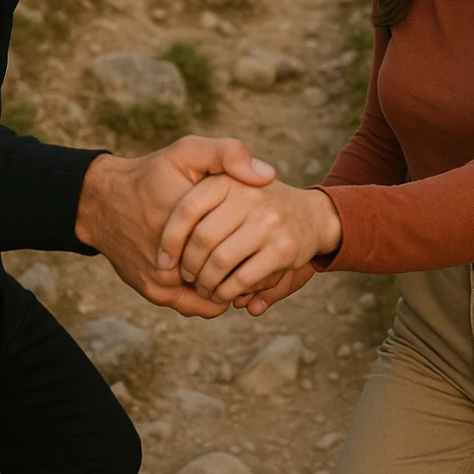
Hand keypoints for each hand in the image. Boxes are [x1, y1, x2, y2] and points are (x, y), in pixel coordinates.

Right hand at [74, 136, 274, 317]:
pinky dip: (210, 296)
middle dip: (249, 267)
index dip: (262, 244)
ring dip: (230, 284)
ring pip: (217, 295)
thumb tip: (266, 176)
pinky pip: (197, 305)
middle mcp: (177, 259)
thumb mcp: (187, 152)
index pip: (247, 246)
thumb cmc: (150, 176)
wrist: (103, 202)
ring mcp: (164, 281)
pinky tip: (215, 276)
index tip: (268, 235)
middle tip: (259, 253)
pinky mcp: (155, 292)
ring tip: (239, 265)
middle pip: (234, 275)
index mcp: (192, 222)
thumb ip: (228, 154)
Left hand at [159, 175, 341, 306]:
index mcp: (228, 179)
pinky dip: (226, 292)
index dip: (170, 239)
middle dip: (188, 266)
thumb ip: (192, 192)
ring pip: (220, 262)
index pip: (186, 209)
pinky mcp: (283, 249)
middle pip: (202, 240)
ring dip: (206, 283)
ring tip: (202, 287)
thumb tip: (188, 205)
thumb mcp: (227, 181)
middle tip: (185, 277)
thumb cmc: (254, 204)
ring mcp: (269, 222)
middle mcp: (250, 196)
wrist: (310, 215)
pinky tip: (222, 294)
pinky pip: (242, 279)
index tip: (163, 260)